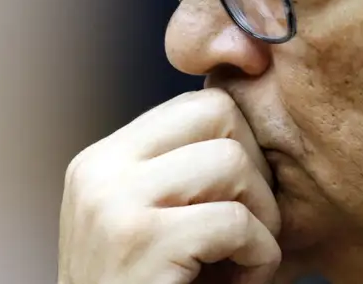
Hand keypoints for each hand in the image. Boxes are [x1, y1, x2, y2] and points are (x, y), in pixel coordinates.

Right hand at [58, 89, 281, 283]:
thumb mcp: (153, 225)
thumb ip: (183, 176)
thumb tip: (256, 102)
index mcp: (103, 161)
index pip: (200, 103)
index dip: (243, 143)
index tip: (247, 196)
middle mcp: (100, 170)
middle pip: (219, 114)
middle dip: (256, 170)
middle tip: (251, 227)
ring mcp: (114, 202)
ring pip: (233, 161)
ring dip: (262, 217)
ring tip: (244, 259)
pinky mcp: (140, 241)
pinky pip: (237, 221)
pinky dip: (260, 257)